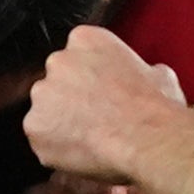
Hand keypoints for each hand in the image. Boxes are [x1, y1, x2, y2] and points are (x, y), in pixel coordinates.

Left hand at [20, 29, 190, 189]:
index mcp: (85, 40)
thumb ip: (140, 70)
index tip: (100, 92)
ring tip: (90, 139)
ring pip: (46, 112)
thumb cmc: (155, 108)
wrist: (147, 138)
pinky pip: (42, 141)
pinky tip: (81, 153)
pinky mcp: (34, 128)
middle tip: (95, 118)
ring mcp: (42, 95)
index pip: (78, 55)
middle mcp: (57, 62)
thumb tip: (149, 77)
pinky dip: (57, 149)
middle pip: (56, 82)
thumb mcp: (159, 75)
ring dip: (61, 124)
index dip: (90, 78)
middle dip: (71, 99)